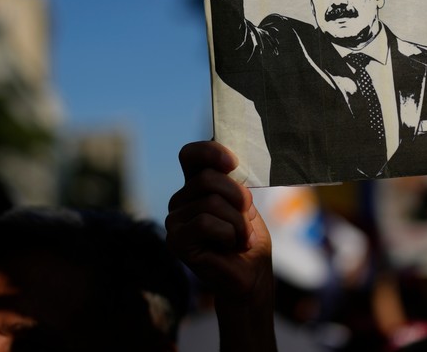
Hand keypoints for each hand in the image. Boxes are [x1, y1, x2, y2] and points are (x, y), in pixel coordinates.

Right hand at [165, 141, 271, 300]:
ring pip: (211, 202)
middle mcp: (181, 200)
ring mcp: (175, 220)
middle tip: (247, 215)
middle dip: (238, 197)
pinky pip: (205, 223)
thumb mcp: (245, 203)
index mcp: (196, 186)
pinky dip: (228, 234)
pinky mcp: (176, 240)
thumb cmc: (248, 239)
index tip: (233, 163)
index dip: (210, 151)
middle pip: (208, 178)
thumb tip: (229, 159)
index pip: (191, 154)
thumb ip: (233, 182)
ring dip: (237, 222)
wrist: (251, 275)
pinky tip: (230, 246)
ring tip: (240, 238)